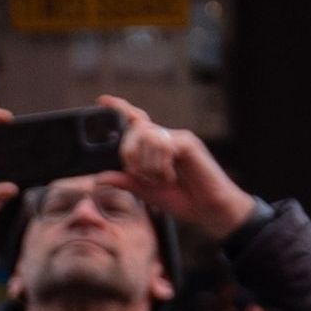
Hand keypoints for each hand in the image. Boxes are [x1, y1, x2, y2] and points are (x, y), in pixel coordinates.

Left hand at [100, 98, 253, 238]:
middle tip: (138, 174)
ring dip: (146, 163)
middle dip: (128, 151)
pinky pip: (163, 144)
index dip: (120, 108)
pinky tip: (169, 177)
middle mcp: (166, 137)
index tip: (102, 100)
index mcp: (155, 146)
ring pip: (147, 135)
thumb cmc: (184, 200)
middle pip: (136, 127)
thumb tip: (100, 176)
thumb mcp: (148, 192)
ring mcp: (178, 138)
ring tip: (159, 180)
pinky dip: (160, 164)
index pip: (135, 121)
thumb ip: (127, 181)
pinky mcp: (188, 143)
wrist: (211, 210)